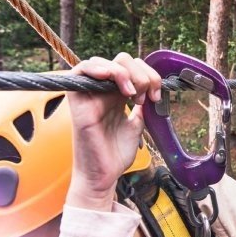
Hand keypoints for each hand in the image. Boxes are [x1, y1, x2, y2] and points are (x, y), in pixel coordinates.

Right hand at [64, 53, 160, 209]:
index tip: (156, 95)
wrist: (104, 175)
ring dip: (121, 71)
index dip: (148, 74)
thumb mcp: (136, 125)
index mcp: (116, 95)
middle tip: (146, 95)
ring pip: (101, 62)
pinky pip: (79, 72)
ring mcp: (90, 95)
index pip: (131, 68)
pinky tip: (110, 77)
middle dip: (140, 73)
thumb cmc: (115, 154)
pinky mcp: (79, 102)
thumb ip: (140, 108)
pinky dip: (96, 68)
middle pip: (120, 61)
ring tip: (131, 91)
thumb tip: (149, 91)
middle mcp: (102, 92)